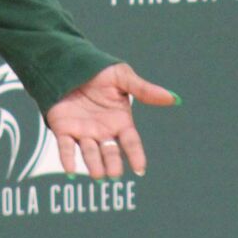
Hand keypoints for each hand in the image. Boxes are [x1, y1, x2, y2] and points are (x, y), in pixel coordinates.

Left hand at [43, 63, 176, 179]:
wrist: (70, 63)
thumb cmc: (99, 72)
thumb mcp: (123, 77)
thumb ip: (145, 90)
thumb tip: (173, 97)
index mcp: (120, 121)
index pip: (131, 142)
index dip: (135, 155)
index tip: (140, 169)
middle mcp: (103, 131)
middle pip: (110, 152)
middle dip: (112, 163)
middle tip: (114, 174)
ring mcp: (83, 132)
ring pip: (90, 153)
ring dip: (93, 164)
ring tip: (98, 174)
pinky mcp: (64, 129)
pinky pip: (66, 147)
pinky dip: (68, 158)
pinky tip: (70, 170)